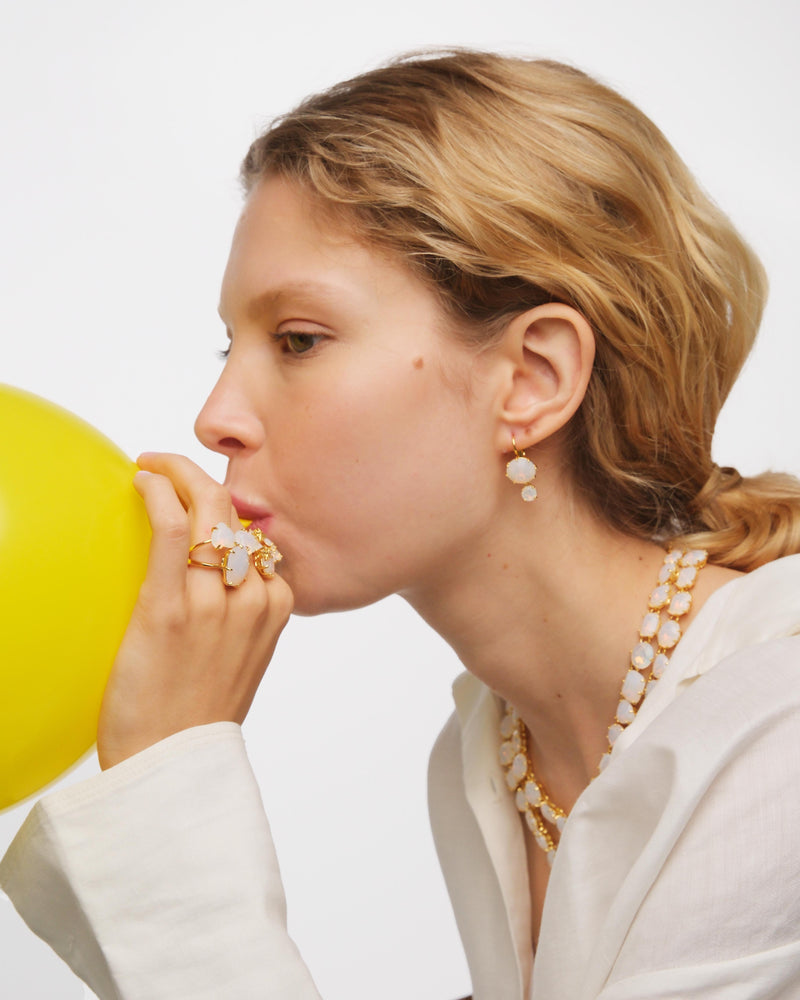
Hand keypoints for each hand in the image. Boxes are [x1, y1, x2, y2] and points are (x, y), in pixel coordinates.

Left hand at [97, 453, 292, 769]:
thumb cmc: (201, 715)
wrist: (173, 767)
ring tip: (154, 468)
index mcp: (277, 608)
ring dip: (179, 476)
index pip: (261, 537)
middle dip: (205, 478)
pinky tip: (142, 479)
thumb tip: (220, 575)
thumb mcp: (245, 659)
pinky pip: (170, 530)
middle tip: (172, 466)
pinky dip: (158, 492)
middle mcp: (254, 599)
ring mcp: (214, 603)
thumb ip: (245, 613)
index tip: (204, 502)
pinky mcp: (170, 610)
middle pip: (237, 514)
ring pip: (208, 512)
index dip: (231, 513)